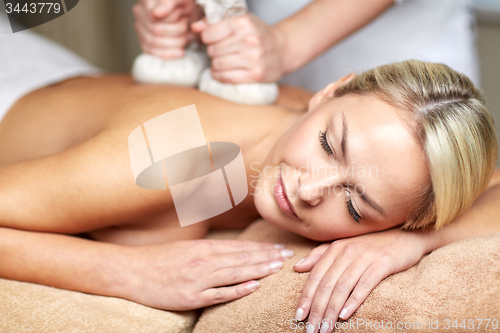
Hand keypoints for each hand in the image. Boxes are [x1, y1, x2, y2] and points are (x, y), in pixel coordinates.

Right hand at [119, 239, 293, 309]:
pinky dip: (237, 290)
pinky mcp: (191, 297)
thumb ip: (209, 251)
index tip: (279, 248)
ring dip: (259, 269)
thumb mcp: (186, 249)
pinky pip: (219, 294)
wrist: (130, 270)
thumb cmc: (158, 259)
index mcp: (203, 248)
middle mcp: (204, 261)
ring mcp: (199, 279)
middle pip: (243, 258)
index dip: (261, 248)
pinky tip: (253, 286)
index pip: (240, 247)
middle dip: (268, 257)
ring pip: (236, 273)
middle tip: (289, 256)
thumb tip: (231, 252)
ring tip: (278, 267)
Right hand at [133, 0, 201, 58]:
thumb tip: (156, 13)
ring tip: (186, 37)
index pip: (156, 18)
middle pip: (157, 31)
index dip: (172, 20)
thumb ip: (167, 3)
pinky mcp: (144, 41)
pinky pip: (152, 53)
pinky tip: (180, 51)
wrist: (187, 11)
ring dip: (176, 43)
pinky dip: (169, 54)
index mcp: (148, 1)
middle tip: (187, 27)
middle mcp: (140, 12)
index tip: (185, 18)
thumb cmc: (184, 3)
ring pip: (155, 43)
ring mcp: (140, 27)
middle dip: (178, 31)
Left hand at [191, 13, 286, 82]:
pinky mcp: (255, 75)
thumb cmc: (257, 34)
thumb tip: (194, 27)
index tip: (213, 39)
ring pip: (217, 64)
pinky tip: (222, 71)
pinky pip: (225, 77)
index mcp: (243, 23)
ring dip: (216, 65)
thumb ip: (215, 23)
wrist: (282, 49)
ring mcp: (253, 59)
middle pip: (213, 50)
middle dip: (213, 52)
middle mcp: (249, 40)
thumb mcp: (240, 22)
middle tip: (221, 51)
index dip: (208, 38)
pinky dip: (219, 75)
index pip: (210, 33)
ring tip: (223, 61)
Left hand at [293, 228, 429, 332]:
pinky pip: (365, 283)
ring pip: (342, 287)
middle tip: (311, 330)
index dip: (305, 297)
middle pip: (326, 284)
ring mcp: (364, 257)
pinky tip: (345, 315)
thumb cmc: (372, 245)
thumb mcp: (344, 247)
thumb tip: (297, 267)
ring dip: (332, 310)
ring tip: (325, 329)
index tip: (298, 316)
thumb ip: (320, 255)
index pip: (315, 276)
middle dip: (317, 309)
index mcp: (335, 248)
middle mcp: (347, 251)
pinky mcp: (382, 263)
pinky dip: (354, 300)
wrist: (406, 236)